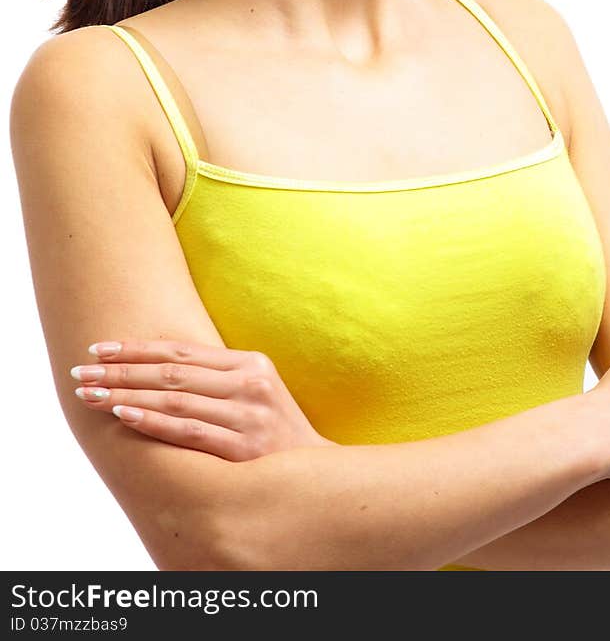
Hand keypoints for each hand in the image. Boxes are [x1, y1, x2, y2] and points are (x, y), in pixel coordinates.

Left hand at [70, 339, 335, 460]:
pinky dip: (152, 421)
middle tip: (82, 369)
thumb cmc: (273, 433)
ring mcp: (247, 416)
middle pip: (171, 373)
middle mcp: (250, 384)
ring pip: (174, 399)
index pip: (182, 352)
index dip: (137, 348)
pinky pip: (187, 431)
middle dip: (121, 370)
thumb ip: (216, 377)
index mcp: (251, 364)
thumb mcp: (254, 392)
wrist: (315, 475)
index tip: (100, 347)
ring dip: (126, 394)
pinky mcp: (242, 449)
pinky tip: (123, 414)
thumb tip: (157, 365)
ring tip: (91, 393)